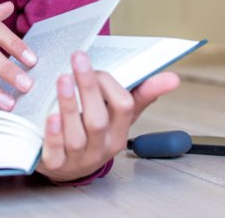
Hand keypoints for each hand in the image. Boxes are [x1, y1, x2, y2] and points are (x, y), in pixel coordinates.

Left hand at [37, 51, 179, 182]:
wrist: (67, 166)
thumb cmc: (95, 132)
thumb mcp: (118, 116)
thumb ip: (142, 94)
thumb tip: (173, 78)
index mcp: (119, 133)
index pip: (123, 108)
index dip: (109, 84)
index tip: (95, 64)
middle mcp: (101, 148)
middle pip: (98, 120)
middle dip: (89, 87)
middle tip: (79, 58)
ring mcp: (78, 158)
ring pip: (77, 135)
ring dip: (70, 106)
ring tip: (63, 79)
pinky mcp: (56, 165)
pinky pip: (56, 152)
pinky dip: (54, 134)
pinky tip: (50, 115)